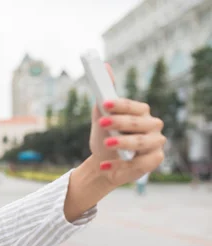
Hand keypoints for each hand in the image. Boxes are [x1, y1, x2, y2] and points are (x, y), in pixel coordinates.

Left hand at [89, 65, 165, 187]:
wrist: (104, 163)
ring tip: (107, 143)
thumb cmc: (105, 138)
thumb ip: (103, 97)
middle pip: (138, 123)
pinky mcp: (154, 160)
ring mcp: (156, 143)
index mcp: (141, 112)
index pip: (134, 106)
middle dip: (119, 122)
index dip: (120, 105)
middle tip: (102, 123)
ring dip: (123, 142)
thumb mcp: (101, 118)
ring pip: (142, 142)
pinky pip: (138, 163)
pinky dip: (119, 165)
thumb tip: (105, 67)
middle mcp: (153, 125)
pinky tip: (103, 166)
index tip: (104, 105)